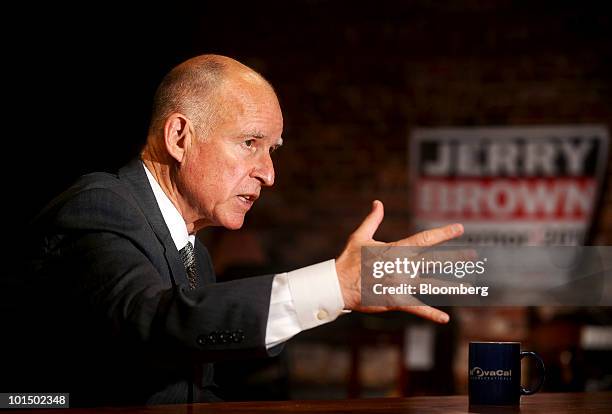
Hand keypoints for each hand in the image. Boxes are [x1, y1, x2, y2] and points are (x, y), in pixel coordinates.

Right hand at [335, 200, 463, 322]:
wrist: (338, 285)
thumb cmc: (348, 260)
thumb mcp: (359, 237)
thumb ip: (372, 220)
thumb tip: (378, 203)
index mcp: (395, 250)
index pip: (423, 240)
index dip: (442, 233)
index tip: (459, 228)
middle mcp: (402, 266)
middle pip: (433, 261)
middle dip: (454, 258)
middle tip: (472, 255)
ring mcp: (400, 284)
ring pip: (430, 284)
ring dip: (450, 286)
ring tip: (468, 286)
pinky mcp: (395, 300)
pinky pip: (416, 307)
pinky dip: (430, 313)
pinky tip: (444, 318)